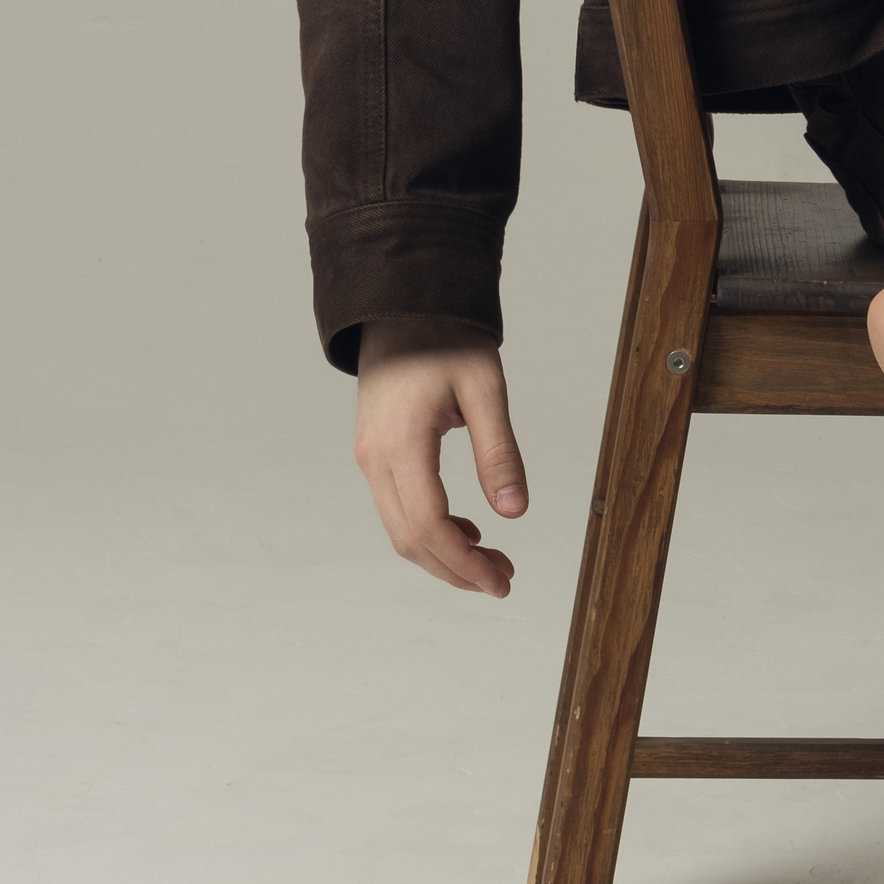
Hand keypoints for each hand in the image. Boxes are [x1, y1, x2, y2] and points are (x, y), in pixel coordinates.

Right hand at [353, 313, 528, 595]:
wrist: (403, 302)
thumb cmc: (445, 336)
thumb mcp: (485, 388)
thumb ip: (499, 451)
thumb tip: (515, 511)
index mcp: (401, 444)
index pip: (429, 527)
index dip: (465, 564)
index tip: (501, 580)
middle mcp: (375, 458)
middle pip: (410, 540)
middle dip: (456, 570)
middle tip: (503, 579)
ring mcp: (369, 457)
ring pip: (400, 529)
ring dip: (443, 554)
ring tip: (491, 561)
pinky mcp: (375, 453)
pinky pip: (398, 507)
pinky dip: (430, 529)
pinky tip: (466, 531)